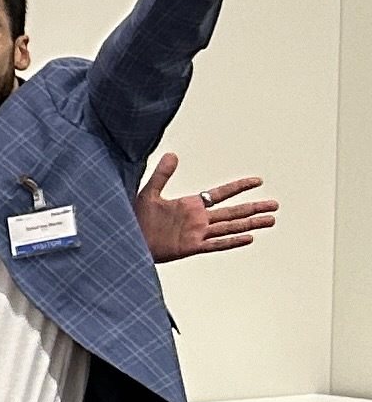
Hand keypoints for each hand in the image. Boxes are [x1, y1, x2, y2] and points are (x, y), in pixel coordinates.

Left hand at [137, 152, 274, 261]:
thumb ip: (162, 174)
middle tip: (275, 204)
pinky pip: (216, 244)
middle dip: (254, 207)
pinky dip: (232, 241)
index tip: (258, 181)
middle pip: (233, 211)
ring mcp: (196, 234)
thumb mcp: (149, 192)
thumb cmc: (135, 218)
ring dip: (251, 223)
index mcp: (190, 205)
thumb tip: (172, 154)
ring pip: (230, 227)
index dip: (239, 187)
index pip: (221, 194)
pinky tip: (249, 238)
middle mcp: (197, 219)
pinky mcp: (190, 247)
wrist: (126, 239)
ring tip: (271, 220)